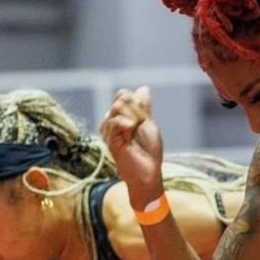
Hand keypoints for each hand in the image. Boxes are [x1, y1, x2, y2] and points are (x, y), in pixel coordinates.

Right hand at [100, 86, 164, 205]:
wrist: (148, 172)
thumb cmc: (149, 151)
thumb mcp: (149, 124)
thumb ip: (144, 107)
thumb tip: (143, 88)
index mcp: (122, 117)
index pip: (122, 95)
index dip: (135, 100)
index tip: (144, 115)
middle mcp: (113, 122)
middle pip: (120, 99)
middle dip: (136, 108)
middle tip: (141, 124)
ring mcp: (110, 131)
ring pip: (117, 108)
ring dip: (133, 116)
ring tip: (136, 130)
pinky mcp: (109, 140)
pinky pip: (113, 122)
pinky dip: (125, 123)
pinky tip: (131, 130)